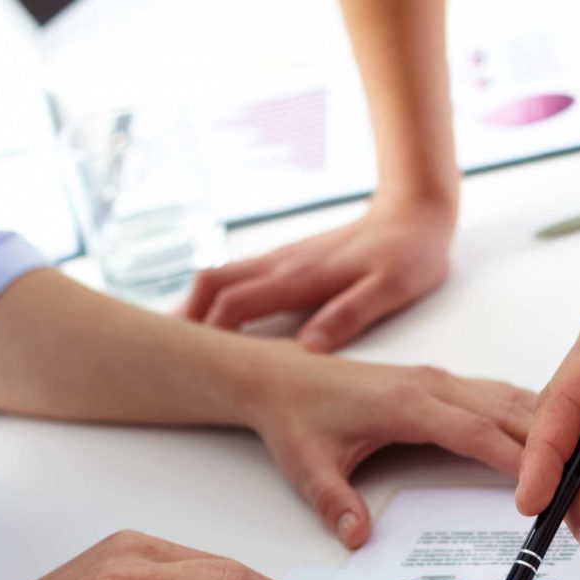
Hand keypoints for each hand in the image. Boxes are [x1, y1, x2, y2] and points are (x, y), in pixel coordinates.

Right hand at [185, 196, 456, 351]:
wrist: (415, 213)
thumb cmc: (407, 255)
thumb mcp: (389, 290)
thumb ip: (348, 315)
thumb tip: (309, 349)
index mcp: (301, 278)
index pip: (234, 305)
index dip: (206, 335)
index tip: (187, 365)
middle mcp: (282, 265)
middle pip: (211, 285)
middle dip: (184, 318)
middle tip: (164, 355)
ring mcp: (282, 260)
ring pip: (220, 277)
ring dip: (196, 306)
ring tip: (181, 343)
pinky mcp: (289, 260)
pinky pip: (238, 276)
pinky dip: (216, 298)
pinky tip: (217, 321)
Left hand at [241, 344, 534, 546]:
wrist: (281, 376)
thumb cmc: (296, 415)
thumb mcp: (306, 465)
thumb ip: (334, 501)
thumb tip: (357, 537)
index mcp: (405, 401)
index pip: (476, 430)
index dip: (519, 456)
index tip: (555, 485)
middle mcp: (434, 385)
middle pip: (512, 416)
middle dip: (558, 454)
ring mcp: (444, 382)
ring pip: (516, 401)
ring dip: (558, 432)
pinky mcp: (447, 386)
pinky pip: (503, 398)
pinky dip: (539, 419)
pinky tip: (566, 440)